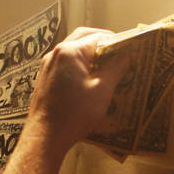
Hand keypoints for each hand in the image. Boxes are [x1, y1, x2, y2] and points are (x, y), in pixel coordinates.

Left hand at [24, 27, 130, 154]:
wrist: (45, 137)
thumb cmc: (74, 114)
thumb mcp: (102, 90)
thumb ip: (115, 69)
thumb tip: (125, 56)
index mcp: (70, 52)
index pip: (98, 36)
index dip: (115, 42)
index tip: (128, 50)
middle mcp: (56, 54)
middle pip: (83, 38)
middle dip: (101, 43)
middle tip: (118, 53)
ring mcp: (48, 66)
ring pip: (73, 51)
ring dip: (89, 54)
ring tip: (106, 66)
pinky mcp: (45, 79)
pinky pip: (65, 64)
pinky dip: (79, 65)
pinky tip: (89, 79)